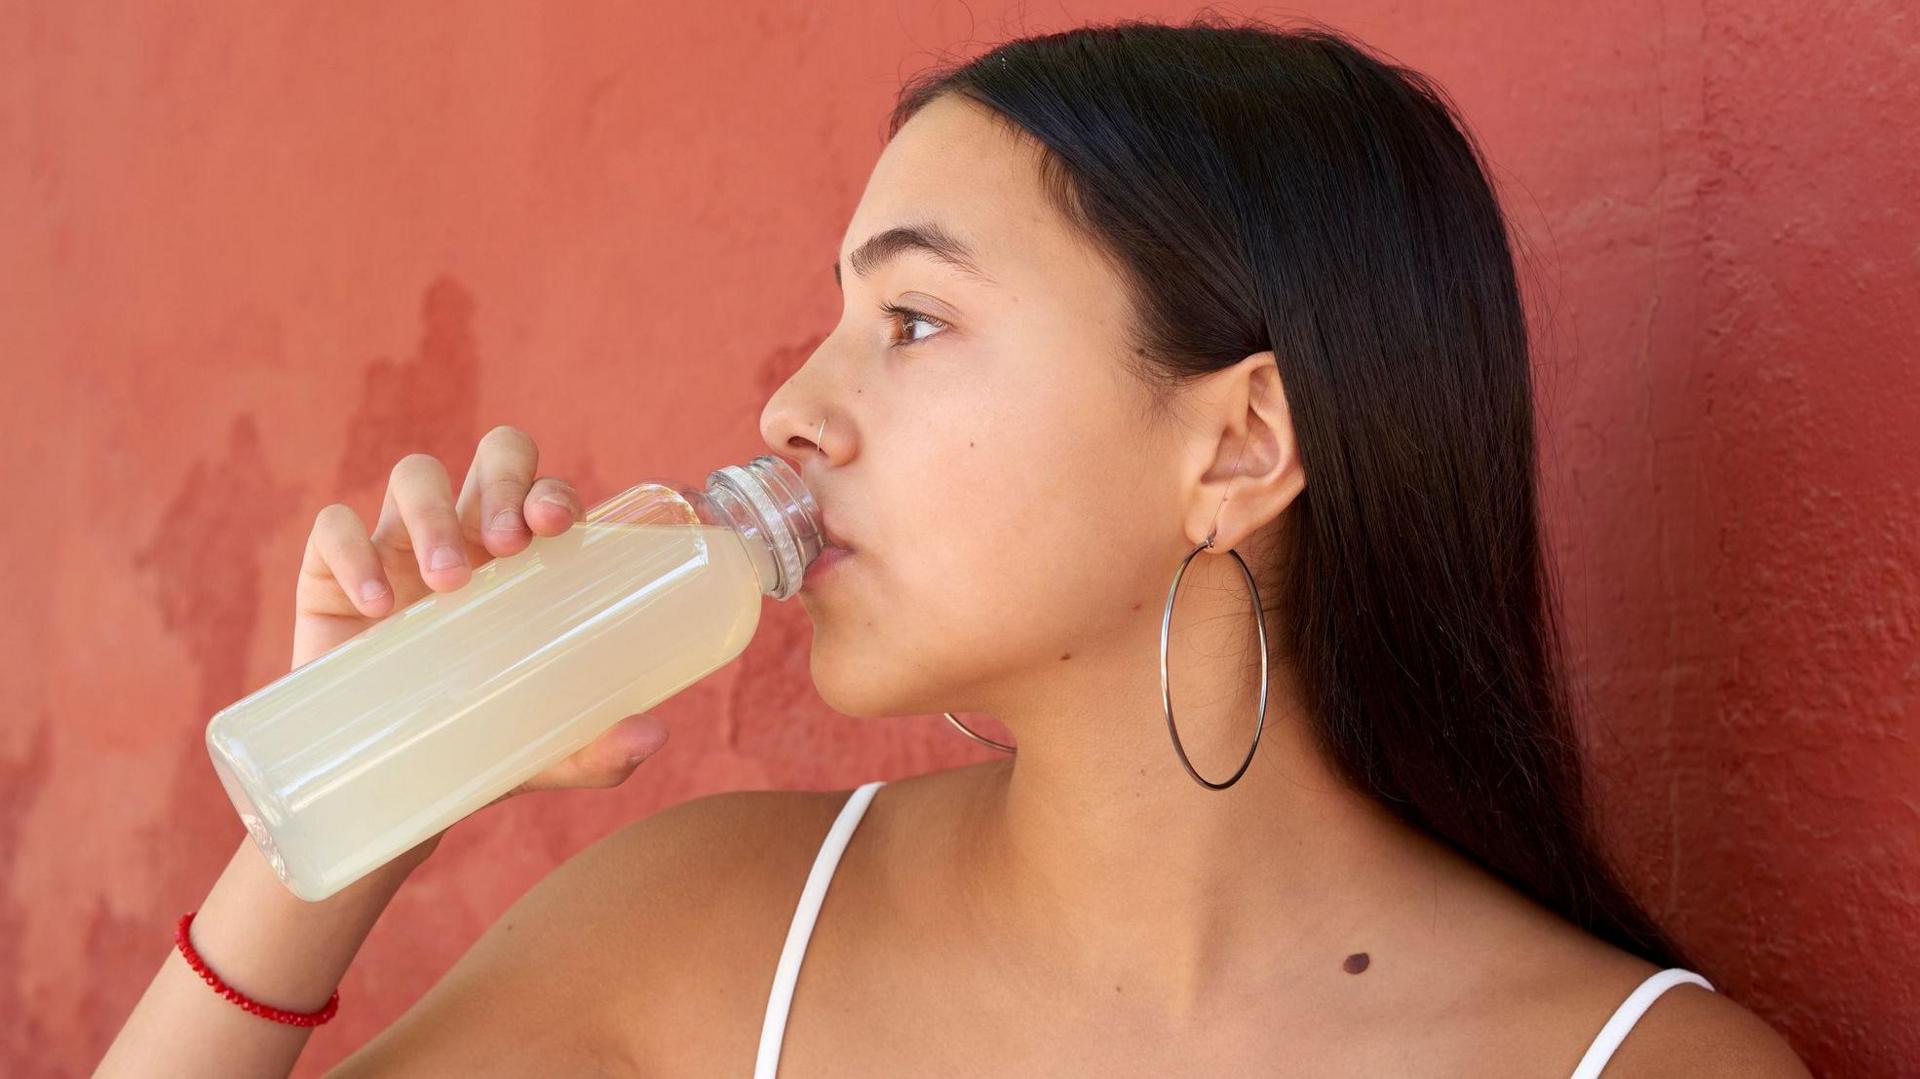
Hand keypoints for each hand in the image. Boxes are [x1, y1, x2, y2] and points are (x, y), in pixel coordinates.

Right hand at [290, 424, 668, 826]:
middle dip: (504, 482)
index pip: (543, 492)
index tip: (557, 526)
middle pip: (492, 458)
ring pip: (414, 476)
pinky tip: (376, 604)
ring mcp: (396, 547)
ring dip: (434, 516)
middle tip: (508, 544)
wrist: (383, 791)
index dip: (550, 491)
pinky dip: (353, 552)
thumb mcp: (544, 751)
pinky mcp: (330, 574)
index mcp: (524, 560)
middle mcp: (466, 535)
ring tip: (449, 584)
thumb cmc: (477, 745)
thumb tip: (653, 735)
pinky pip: (334, 529)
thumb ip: (599, 749)